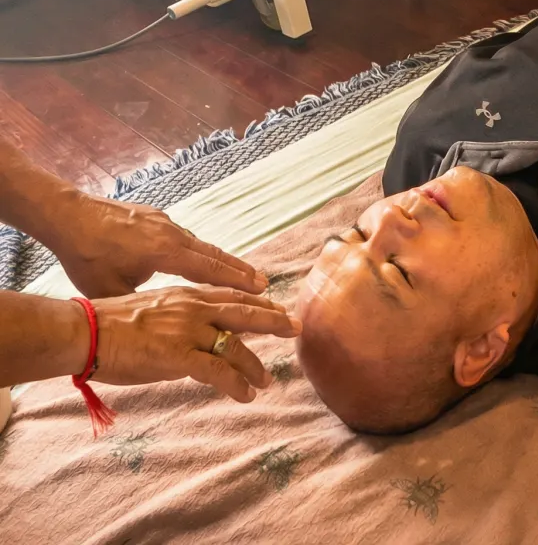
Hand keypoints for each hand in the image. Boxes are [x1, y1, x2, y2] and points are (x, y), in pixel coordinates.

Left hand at [48, 194, 266, 298]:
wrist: (69, 215)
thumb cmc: (87, 257)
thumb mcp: (113, 290)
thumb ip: (144, 303)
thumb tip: (163, 319)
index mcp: (166, 252)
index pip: (210, 269)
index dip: (237, 281)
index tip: (262, 287)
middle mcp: (173, 234)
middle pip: (214, 254)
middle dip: (240, 270)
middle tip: (264, 282)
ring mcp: (165, 222)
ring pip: (200, 245)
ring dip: (220, 260)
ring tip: (237, 273)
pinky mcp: (154, 216)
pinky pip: (184, 237)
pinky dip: (199, 251)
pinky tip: (197, 259)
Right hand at [90, 286, 301, 401]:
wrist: (88, 331)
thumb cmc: (112, 322)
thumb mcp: (155, 306)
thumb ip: (180, 313)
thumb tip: (196, 326)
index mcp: (189, 295)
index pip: (232, 295)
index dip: (257, 301)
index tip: (277, 305)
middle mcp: (195, 308)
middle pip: (245, 312)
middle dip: (274, 320)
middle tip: (296, 327)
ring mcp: (189, 331)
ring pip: (236, 346)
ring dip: (255, 365)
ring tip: (267, 380)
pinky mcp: (179, 356)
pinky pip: (218, 371)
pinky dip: (236, 383)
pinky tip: (246, 395)